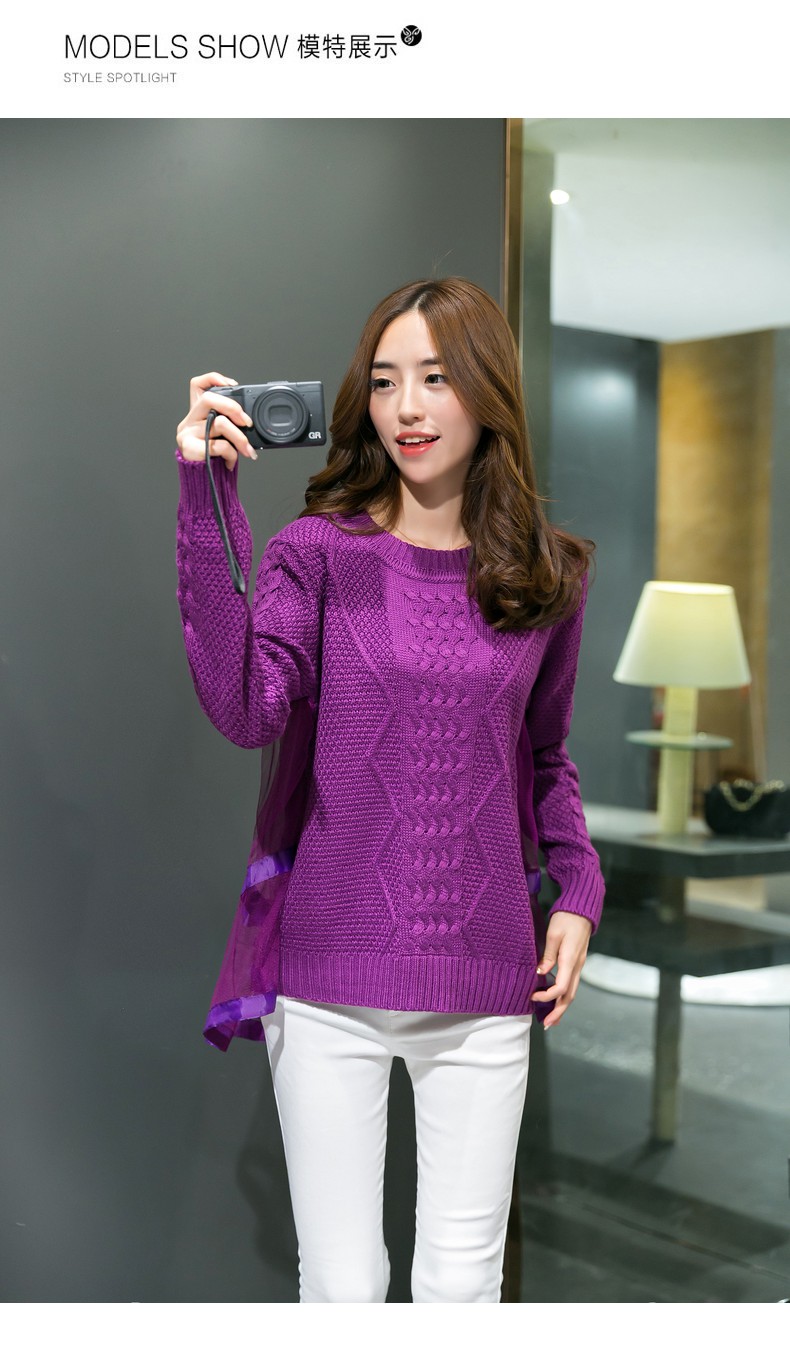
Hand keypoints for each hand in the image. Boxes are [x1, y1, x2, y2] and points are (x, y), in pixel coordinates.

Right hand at [176, 371, 258, 470]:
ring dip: (240, 438)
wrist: (202, 482)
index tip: (232, 385)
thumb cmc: (214, 458)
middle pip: (209, 399)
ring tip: (246, 451)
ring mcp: (187, 433)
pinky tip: (231, 461)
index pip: (197, 385)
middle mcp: (189, 420)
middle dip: (233, 408)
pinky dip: (231, 454)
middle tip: (248, 423)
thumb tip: (251, 422)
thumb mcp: (222, 437)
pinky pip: (218, 445)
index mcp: (197, 413)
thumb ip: (229, 424)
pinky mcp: (188, 448)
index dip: (213, 379)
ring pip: (220, 424)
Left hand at [530, 910, 592, 1028]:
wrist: (582, 908)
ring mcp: (578, 964)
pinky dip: (564, 995)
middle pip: (570, 995)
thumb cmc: (566, 918)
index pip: (562, 987)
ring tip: (552, 1019)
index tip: (533, 996)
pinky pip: (571, 983)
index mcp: (571, 960)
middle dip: (558, 1011)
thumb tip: (540, 973)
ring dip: (562, 1006)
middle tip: (547, 1025)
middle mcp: (577, 965)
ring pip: (572, 991)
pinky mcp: (576, 961)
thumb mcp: (554, 934)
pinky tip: (556, 999)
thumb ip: (548, 955)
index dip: (548, 996)